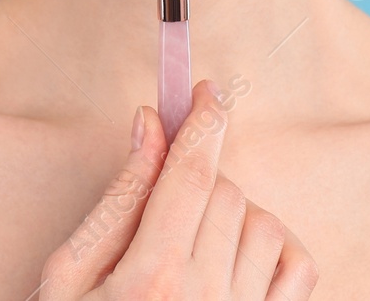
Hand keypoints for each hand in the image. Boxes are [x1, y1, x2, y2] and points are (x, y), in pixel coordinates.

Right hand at [38, 79, 318, 299]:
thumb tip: (150, 125)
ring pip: (265, 225)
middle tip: (167, 204)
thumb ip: (118, 199)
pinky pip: (300, 271)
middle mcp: (205, 300)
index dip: (203, 122)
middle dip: (200, 180)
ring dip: (236, 217)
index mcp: (150, 278)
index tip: (209, 90)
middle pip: (227, 192)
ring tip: (194, 242)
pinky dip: (279, 251)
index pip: (192, 173)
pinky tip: (240, 261)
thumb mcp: (69, 276)